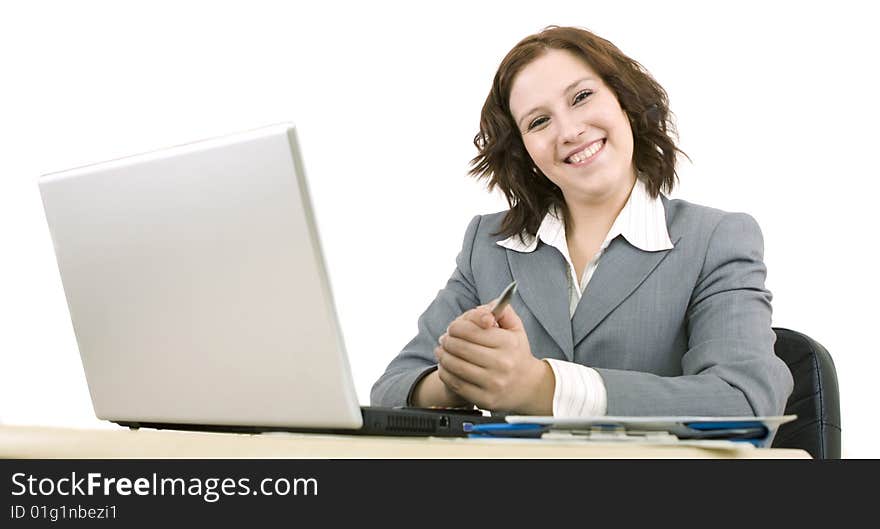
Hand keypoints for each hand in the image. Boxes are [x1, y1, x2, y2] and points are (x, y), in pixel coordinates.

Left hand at [435, 303, 553, 413]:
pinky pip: (456, 383)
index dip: (456, 326)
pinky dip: (445, 373)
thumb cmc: (517, 354)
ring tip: (441, 351)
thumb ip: (502, 310)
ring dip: (443, 356)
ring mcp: (493, 383)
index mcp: (508, 344)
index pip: (471, 330)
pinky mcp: (484, 399)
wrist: (529, 387)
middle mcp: (502, 364)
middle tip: (444, 339)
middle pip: (460, 347)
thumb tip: (485, 308)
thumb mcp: (515, 329)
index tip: (452, 327)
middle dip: (447, 340)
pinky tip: (445, 367)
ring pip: (455, 365)